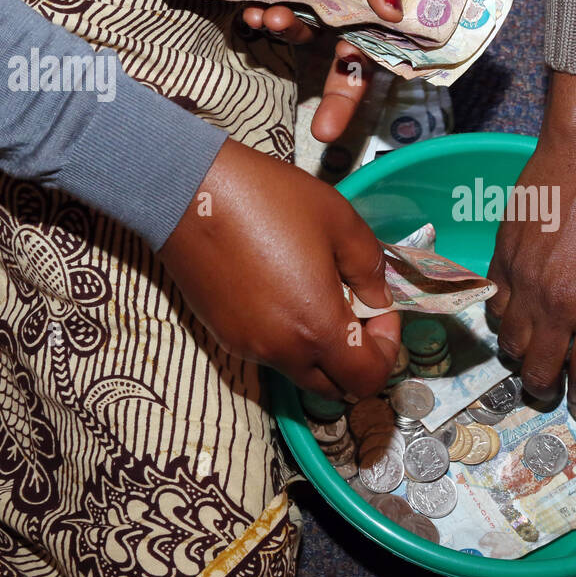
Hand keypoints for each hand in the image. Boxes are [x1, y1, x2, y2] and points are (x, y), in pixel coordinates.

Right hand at [159, 138, 400, 396]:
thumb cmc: (269, 200)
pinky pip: (269, 351)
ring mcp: (247, 346)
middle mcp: (281, 350)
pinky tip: (284, 290)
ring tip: (318, 293)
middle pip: (335, 386)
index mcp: (316, 327)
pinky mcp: (222, 333)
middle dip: (357, 357)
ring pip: (301, 370)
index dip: (388, 350)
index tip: (382, 310)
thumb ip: (370, 268)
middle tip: (358, 310)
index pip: (367, 378)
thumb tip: (377, 299)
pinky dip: (290, 337)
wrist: (187, 190)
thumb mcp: (340, 221)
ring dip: (322, 347)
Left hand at [243, 0, 430, 142]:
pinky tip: (252, 5)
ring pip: (302, 27)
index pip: (390, 48)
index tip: (349, 123)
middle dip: (334, 94)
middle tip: (322, 131)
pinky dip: (258, 6)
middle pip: (347, 54)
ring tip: (272, 23)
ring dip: (287, 35)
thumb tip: (388, 12)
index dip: (371, 86)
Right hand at [486, 74, 575, 420]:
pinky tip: (512, 315)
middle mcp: (557, 308)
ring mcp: (524, 284)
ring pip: (510, 343)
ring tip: (529, 355)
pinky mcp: (501, 259)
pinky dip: (502, 318)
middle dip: (546, 390)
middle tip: (550, 391)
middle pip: (541, 371)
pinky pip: (493, 305)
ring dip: (520, 356)